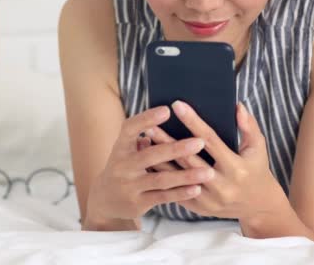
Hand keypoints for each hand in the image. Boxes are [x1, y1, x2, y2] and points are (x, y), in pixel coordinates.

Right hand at [84, 105, 214, 227]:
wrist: (105, 200)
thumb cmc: (124, 166)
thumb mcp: (126, 150)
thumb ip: (143, 137)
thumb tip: (163, 118)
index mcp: (120, 147)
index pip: (130, 129)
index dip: (147, 119)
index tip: (167, 110)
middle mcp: (123, 166)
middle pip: (151, 156)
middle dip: (176, 149)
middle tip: (200, 142)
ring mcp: (130, 186)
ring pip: (161, 179)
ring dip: (186, 176)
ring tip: (208, 172)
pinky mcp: (138, 203)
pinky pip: (163, 197)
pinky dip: (180, 193)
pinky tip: (197, 188)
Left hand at [144, 101, 283, 221]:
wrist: (256, 205)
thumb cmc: (256, 169)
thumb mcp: (258, 148)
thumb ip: (249, 126)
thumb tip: (237, 105)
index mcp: (236, 169)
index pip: (211, 141)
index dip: (193, 122)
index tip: (178, 105)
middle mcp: (221, 186)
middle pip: (188, 160)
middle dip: (168, 141)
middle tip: (150, 125)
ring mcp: (208, 200)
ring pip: (177, 177)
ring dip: (159, 159)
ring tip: (144, 142)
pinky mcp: (198, 207)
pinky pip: (175, 190)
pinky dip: (161, 176)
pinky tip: (149, 162)